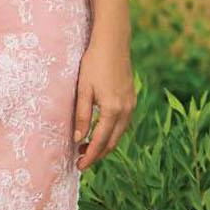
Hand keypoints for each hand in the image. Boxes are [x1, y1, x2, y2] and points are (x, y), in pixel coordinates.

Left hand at [72, 30, 135, 169]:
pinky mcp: (131, 99)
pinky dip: (111, 133)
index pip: (100, 141)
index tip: (79, 166)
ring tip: (86, 149)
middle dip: (97, 154)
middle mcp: (125, 110)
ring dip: (104, 145)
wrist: (113, 43)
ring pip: (118, 134)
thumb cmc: (93, 63)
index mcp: (112, 109)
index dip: (89, 156)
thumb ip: (82, 115)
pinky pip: (122, 124)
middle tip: (80, 162)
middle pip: (112, 142)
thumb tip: (78, 139)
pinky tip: (100, 132)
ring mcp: (131, 105)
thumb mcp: (83, 89)